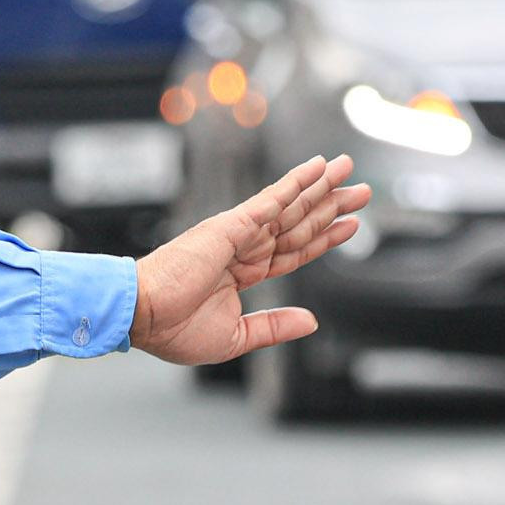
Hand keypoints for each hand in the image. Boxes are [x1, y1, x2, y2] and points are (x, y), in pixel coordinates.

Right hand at [129, 155, 371, 365]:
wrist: (141, 315)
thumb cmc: (173, 329)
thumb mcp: (236, 336)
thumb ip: (274, 326)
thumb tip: (311, 321)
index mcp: (243, 273)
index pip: (295, 252)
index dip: (325, 238)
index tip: (351, 225)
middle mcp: (244, 248)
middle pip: (300, 224)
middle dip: (332, 206)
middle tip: (363, 191)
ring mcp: (238, 234)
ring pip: (291, 206)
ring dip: (322, 188)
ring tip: (349, 172)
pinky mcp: (230, 225)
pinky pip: (271, 200)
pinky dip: (295, 182)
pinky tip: (317, 169)